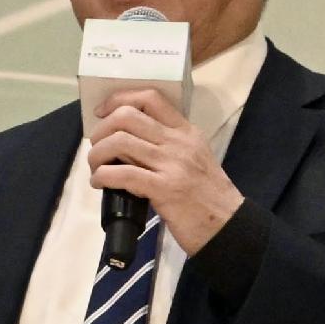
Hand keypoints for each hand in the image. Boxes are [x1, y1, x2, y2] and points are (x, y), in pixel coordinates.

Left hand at [88, 85, 240, 251]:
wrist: (228, 226)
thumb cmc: (207, 196)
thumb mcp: (193, 159)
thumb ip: (167, 146)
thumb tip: (126, 141)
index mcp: (186, 132)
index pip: (150, 97)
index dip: (119, 99)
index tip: (101, 112)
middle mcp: (178, 142)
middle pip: (127, 116)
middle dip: (101, 130)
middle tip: (97, 148)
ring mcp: (172, 165)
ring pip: (120, 142)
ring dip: (97, 155)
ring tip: (96, 168)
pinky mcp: (164, 189)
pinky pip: (122, 174)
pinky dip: (103, 176)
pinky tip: (99, 183)